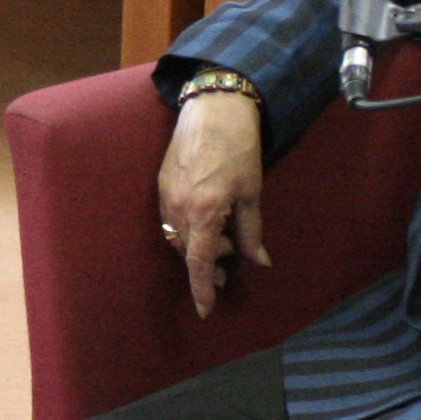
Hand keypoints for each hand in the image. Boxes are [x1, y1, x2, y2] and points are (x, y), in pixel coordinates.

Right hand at [156, 93, 268, 317]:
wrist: (213, 108)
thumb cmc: (239, 148)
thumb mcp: (252, 192)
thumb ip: (252, 231)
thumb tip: (259, 261)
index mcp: (204, 212)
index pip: (200, 262)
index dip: (202, 289)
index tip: (206, 311)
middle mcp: (179, 207)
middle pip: (187, 252)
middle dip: (207, 264)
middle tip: (230, 260)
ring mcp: (166, 195)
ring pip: (176, 237)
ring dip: (196, 247)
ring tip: (220, 240)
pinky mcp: (161, 183)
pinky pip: (169, 219)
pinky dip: (186, 230)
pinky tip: (204, 222)